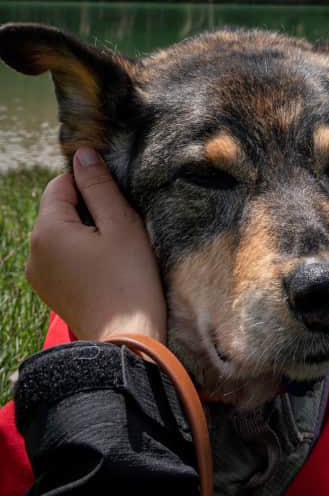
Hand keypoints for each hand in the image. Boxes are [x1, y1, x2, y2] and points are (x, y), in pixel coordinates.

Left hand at [26, 148, 166, 342]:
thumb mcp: (120, 223)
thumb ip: (99, 186)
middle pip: (59, 208)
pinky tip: (106, 267)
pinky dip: (82, 252)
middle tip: (120, 229)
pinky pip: (62, 255)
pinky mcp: (49, 290)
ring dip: (86, 231)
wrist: (126, 341)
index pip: (61, 184)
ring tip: (115, 250)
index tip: (116, 204)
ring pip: (62, 232)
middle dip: (88, 209)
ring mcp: (38, 274)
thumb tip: (82, 154)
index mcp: (46, 231)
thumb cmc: (128, 278)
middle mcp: (33, 251)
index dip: (91, 186)